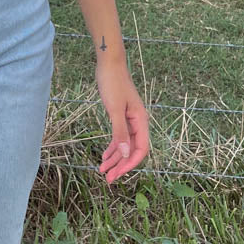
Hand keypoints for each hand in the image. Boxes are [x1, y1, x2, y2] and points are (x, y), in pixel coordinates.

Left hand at [95, 61, 148, 183]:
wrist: (108, 64)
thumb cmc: (112, 83)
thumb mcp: (114, 109)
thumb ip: (120, 132)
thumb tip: (125, 154)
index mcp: (141, 121)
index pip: (140, 150)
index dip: (130, 164)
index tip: (117, 174)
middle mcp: (138, 122)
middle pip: (132, 150)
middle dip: (120, 165)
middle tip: (107, 179)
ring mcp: (129, 120)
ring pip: (124, 145)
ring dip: (115, 158)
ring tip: (103, 170)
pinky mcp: (121, 116)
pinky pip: (119, 137)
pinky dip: (112, 147)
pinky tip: (104, 156)